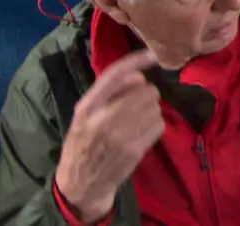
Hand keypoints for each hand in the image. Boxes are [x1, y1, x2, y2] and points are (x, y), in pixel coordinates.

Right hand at [54, 49, 164, 220]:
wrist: (81, 184)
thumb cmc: (82, 144)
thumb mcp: (84, 116)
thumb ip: (108, 94)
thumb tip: (139, 76)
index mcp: (86, 107)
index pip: (114, 75)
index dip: (137, 61)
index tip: (154, 54)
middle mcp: (102, 119)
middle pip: (145, 90)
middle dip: (146, 94)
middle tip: (136, 105)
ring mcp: (120, 136)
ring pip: (155, 107)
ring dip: (151, 111)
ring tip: (135, 122)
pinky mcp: (134, 150)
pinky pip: (159, 125)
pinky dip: (155, 126)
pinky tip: (141, 133)